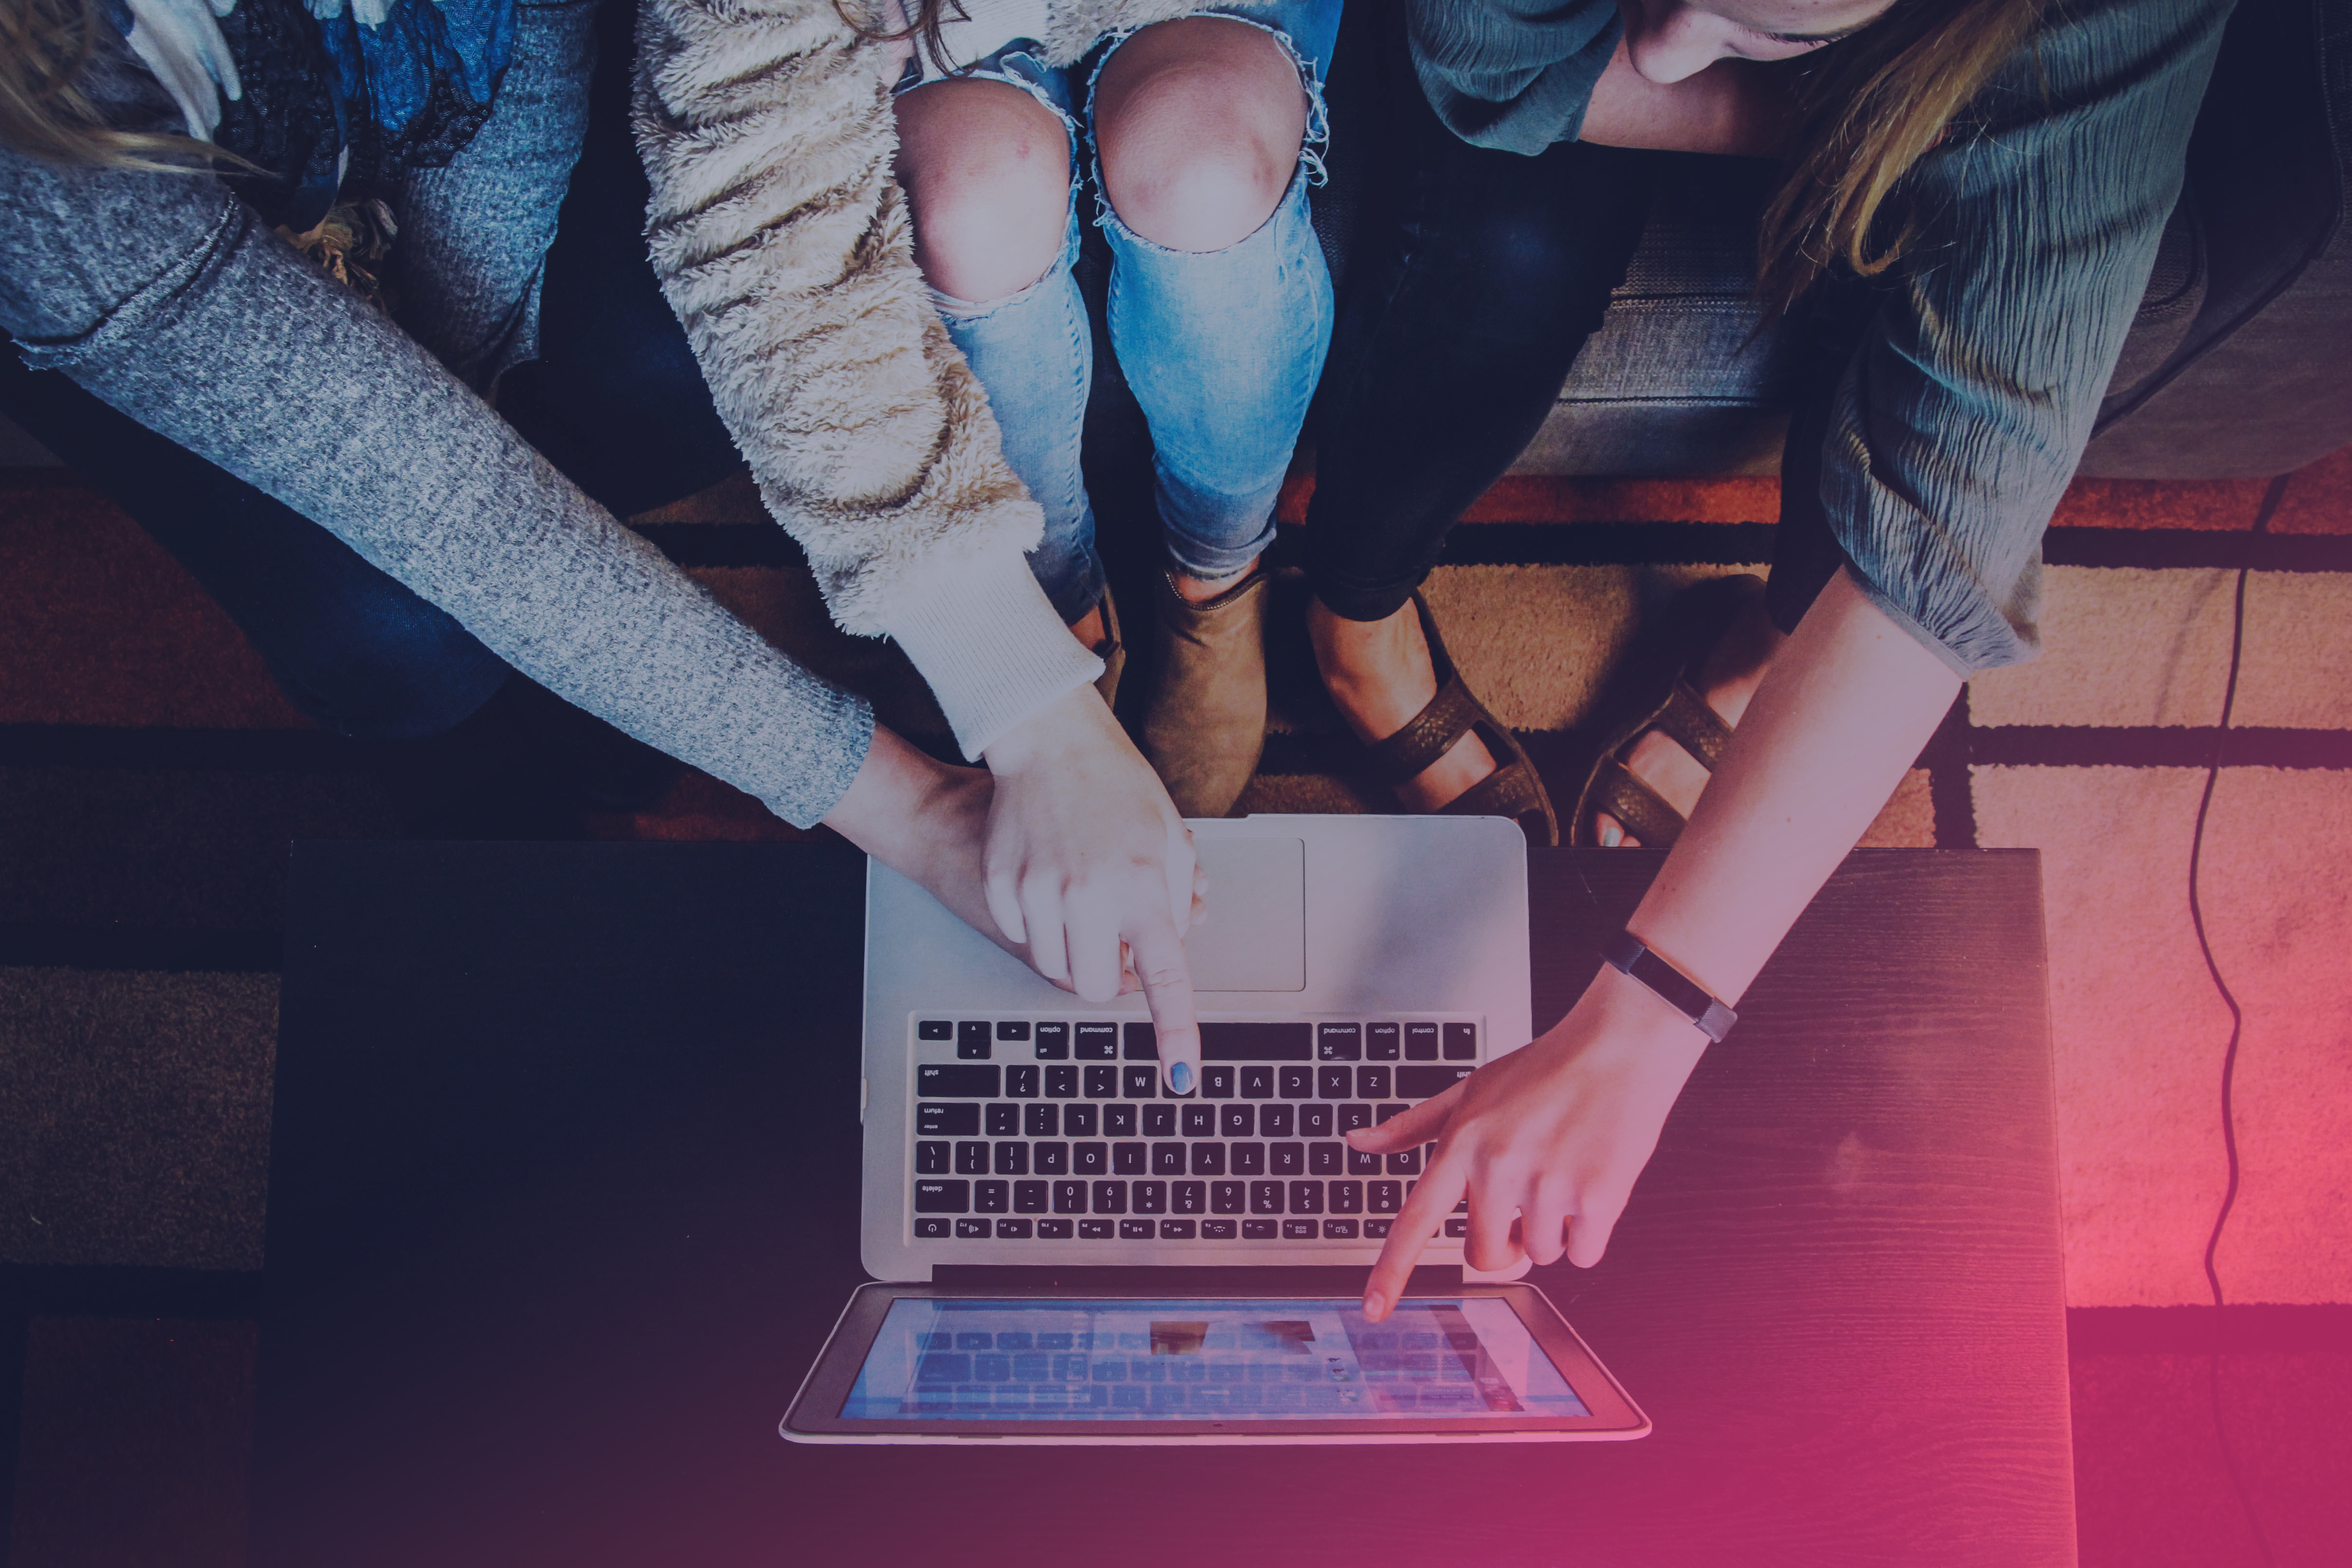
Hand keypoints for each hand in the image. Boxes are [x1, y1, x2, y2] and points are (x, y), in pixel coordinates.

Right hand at [980, 686, 1204, 1093]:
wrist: (1049, 741)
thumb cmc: (1117, 785)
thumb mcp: (1170, 837)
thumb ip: (1178, 899)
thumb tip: (1176, 945)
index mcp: (1143, 887)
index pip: (1165, 978)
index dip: (1176, 1033)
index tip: (1182, 1075)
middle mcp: (1089, 896)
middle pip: (1095, 987)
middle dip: (1108, 976)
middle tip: (1116, 941)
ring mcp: (1038, 892)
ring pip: (1054, 966)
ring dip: (1074, 949)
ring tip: (1084, 898)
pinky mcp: (1001, 884)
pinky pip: (1022, 934)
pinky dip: (1039, 922)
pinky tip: (1049, 878)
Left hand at [1347, 965, 1709, 1319]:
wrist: (1618, 1048)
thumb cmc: (1543, 1069)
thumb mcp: (1469, 1089)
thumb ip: (1412, 1126)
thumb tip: (1357, 1142)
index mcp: (1463, 1145)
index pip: (1416, 1220)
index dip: (1392, 1270)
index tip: (1374, 1309)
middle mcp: (1499, 1168)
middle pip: (1485, 1256)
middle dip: (1504, 1242)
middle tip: (1524, 1203)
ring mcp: (1548, 1185)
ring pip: (1539, 1255)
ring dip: (1552, 1231)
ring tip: (1563, 1174)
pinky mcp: (1597, 1198)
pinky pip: (1583, 1255)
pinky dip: (1589, 1234)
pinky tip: (1592, 1185)